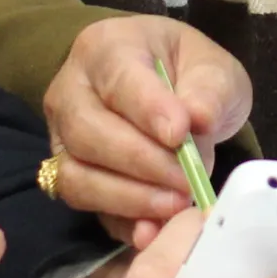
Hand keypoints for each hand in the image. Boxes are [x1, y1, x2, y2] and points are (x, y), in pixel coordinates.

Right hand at [43, 17, 247, 238]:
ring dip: (128, 197)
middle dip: (140, 162)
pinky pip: (84, 206)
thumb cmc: (187, 73)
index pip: (119, 78)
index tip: (180, 134)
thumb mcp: (213, 68)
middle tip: (186, 180)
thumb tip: (198, 119)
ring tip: (174, 204)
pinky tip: (152, 230)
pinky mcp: (69, 176)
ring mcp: (62, 136)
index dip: (147, 110)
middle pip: (87, 131)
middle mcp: (72, 89)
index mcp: (107, 47)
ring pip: (76, 173)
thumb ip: (209, 90)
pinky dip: (119, 222)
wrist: (172, 93)